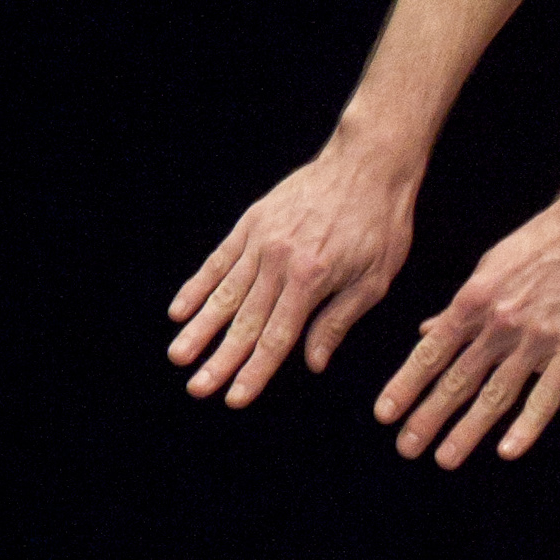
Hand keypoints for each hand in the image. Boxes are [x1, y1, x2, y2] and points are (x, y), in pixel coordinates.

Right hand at [169, 137, 419, 407]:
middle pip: (244, 321)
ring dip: (200, 327)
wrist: (368, 162)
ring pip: (224, 293)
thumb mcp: (375, 278)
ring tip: (178, 356)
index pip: (277, 336)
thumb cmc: (380, 223)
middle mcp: (279, 261)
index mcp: (312, 279)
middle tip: (196, 389)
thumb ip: (338, 320)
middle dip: (219, 359)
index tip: (234, 398)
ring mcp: (261, 240)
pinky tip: (179, 310)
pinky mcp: (251, 222)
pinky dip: (198, 285)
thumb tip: (313, 363)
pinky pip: (219, 260)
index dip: (255, 371)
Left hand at [373, 190, 559, 466]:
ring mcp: (537, 340)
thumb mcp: (490, 265)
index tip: (385, 414)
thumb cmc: (541, 242)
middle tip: (406, 447)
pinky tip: (507, 451)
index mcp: (474, 300)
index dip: (406, 385)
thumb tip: (426, 331)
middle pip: (457, 379)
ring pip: (495, 394)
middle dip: (427, 416)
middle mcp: (500, 324)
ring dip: (467, 430)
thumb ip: (460, 304)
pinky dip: (526, 426)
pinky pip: (546, 396)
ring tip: (445, 457)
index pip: (431, 352)